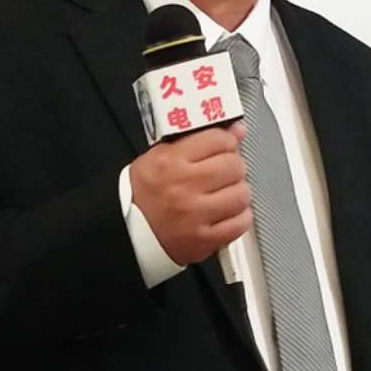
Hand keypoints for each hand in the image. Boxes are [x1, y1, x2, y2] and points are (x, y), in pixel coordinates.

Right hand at [129, 121, 252, 265]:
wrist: (128, 234)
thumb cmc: (144, 195)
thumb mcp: (158, 158)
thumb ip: (197, 141)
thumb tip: (237, 131)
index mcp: (169, 162)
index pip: (218, 139)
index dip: (226, 143)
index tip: (223, 149)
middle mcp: (183, 186)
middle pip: (234, 166)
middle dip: (232, 168)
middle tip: (222, 174)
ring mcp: (195, 215)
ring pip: (241, 194)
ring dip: (237, 194)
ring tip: (223, 196)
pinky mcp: (204, 239)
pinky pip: (241, 223)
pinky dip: (239, 218)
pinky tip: (225, 214)